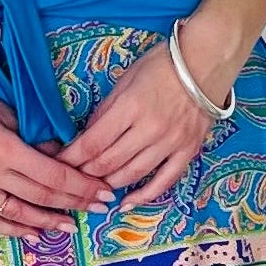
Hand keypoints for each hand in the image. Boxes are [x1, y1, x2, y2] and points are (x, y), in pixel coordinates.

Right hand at [0, 67, 112, 241]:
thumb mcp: (0, 108)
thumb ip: (30, 135)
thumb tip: (58, 154)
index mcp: (4, 149)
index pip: (54, 176)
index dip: (83, 187)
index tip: (104, 192)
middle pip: (42, 197)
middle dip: (75, 204)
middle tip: (99, 209)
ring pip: (18, 214)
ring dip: (48, 222)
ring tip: (70, 226)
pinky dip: (13, 230)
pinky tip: (32, 233)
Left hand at [62, 19, 238, 207]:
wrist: (206, 62)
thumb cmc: (162, 65)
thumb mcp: (125, 81)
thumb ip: (106, 111)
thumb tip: (87, 137)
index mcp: (130, 107)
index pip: (93, 143)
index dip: (71, 158)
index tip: (59, 164)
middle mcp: (150, 129)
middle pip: (108, 163)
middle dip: (84, 173)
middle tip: (71, 178)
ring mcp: (170, 143)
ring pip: (131, 175)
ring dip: (108, 184)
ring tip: (93, 187)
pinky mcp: (187, 152)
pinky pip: (163, 182)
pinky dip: (143, 196)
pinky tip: (125, 204)